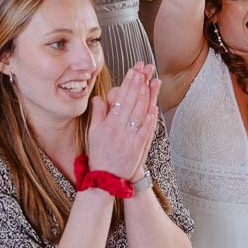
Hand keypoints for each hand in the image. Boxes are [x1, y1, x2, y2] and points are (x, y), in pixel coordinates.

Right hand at [85, 63, 161, 180]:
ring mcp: (130, 138)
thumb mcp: (93, 133)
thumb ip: (98, 114)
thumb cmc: (99, 153)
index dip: (128, 83)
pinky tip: (154, 107)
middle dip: (140, 83)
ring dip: (148, 96)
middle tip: (145, 69)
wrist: (105, 178)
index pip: (121, 98)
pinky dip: (150, 118)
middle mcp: (119, 129)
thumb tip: (100, 97)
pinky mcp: (138, 147)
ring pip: (140, 113)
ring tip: (153, 81)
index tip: (134, 70)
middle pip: (132, 102)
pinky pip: (146, 130)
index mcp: (108, 124)